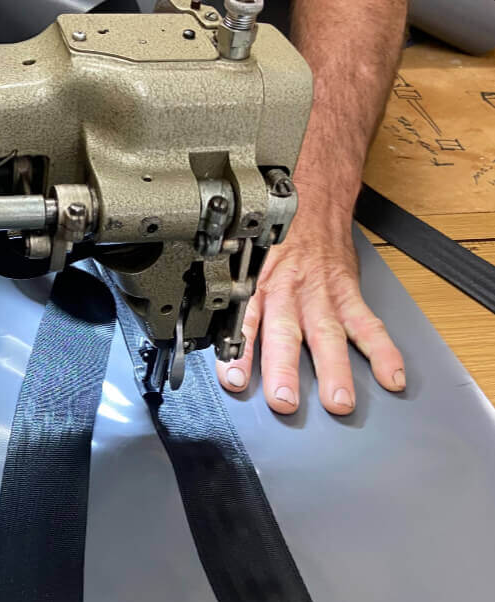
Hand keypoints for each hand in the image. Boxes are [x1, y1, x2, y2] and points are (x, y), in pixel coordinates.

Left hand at [215, 186, 405, 414]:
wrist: (311, 199)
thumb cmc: (274, 240)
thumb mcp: (243, 264)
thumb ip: (233, 302)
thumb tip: (211, 340)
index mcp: (257, 288)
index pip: (243, 324)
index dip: (238, 353)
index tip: (234, 381)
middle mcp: (288, 293)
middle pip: (285, 335)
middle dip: (284, 371)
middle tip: (284, 401)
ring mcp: (321, 295)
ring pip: (327, 336)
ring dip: (334, 371)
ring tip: (339, 402)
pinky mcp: (348, 294)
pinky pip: (367, 324)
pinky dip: (383, 351)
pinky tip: (391, 375)